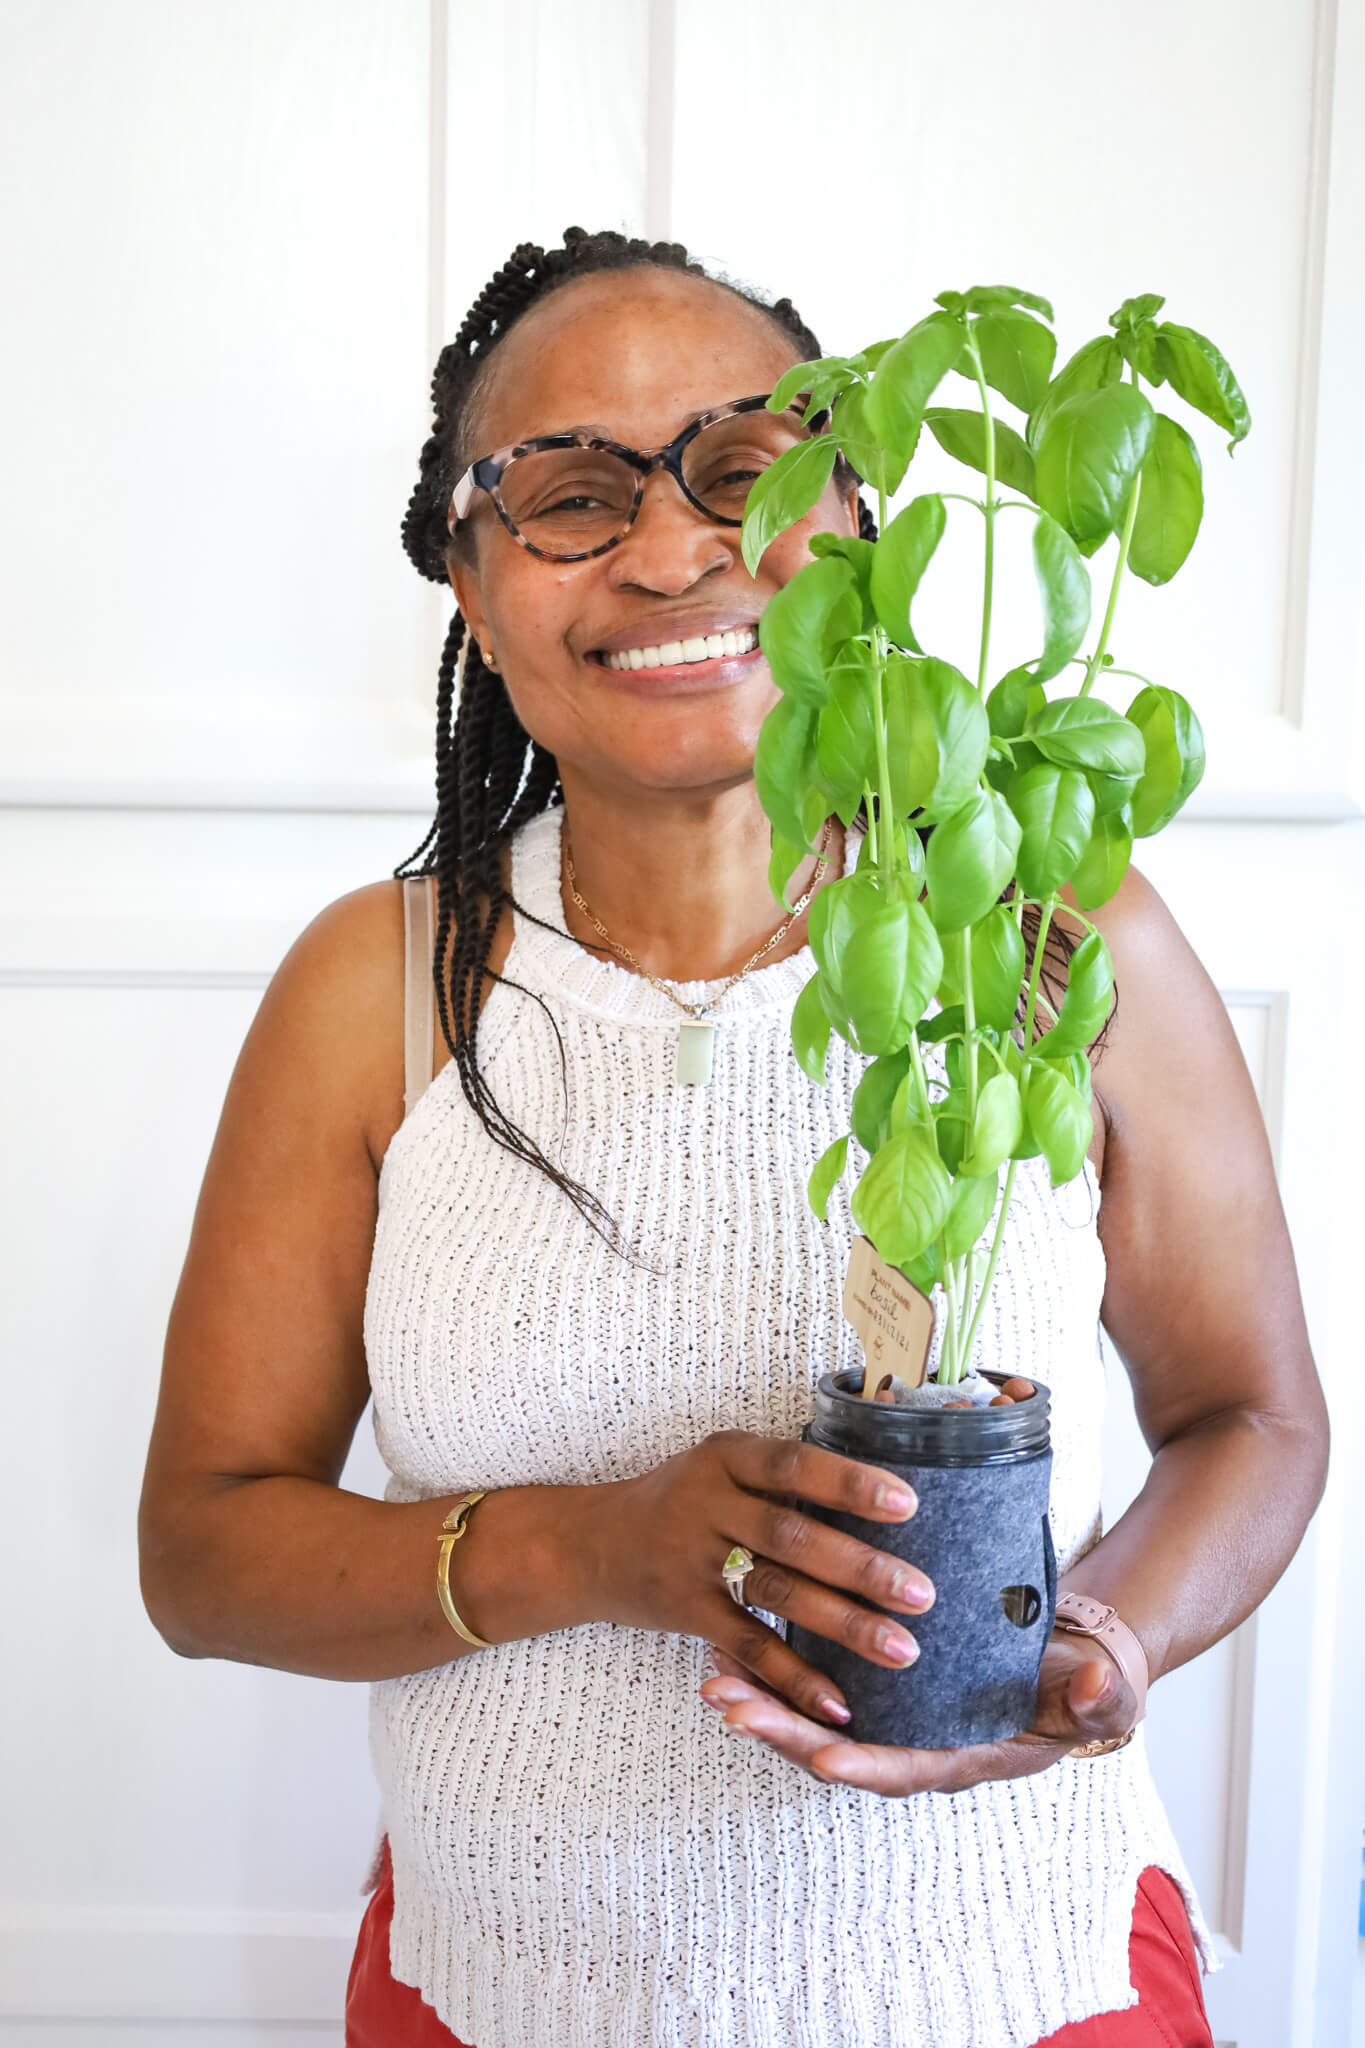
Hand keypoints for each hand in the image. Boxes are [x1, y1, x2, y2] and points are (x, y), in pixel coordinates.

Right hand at [583, 1431, 934, 1724]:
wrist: (591, 1543)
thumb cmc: (681, 1499)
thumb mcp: (722, 1464)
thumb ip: (786, 1472)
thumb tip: (886, 1462)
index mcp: (726, 1457)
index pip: (792, 1464)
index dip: (848, 1484)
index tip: (908, 1505)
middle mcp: (707, 1504)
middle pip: (791, 1535)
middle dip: (861, 1567)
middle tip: (923, 1594)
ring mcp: (692, 1559)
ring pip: (776, 1592)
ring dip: (843, 1623)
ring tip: (903, 1648)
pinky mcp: (685, 1611)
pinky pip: (747, 1646)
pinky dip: (793, 1676)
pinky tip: (839, 1702)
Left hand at [698, 1629, 1136, 1793]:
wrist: (1067, 1657)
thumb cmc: (1082, 1681)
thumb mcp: (1099, 1690)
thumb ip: (1098, 1697)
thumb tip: (1097, 1692)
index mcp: (962, 1757)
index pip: (904, 1768)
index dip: (862, 1764)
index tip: (820, 1757)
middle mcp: (914, 1745)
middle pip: (837, 1747)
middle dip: (781, 1729)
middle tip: (729, 1705)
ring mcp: (887, 1716)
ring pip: (813, 1718)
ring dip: (761, 1700)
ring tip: (710, 1678)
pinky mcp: (872, 1684)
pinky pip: (813, 1684)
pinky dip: (771, 1667)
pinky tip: (729, 1643)